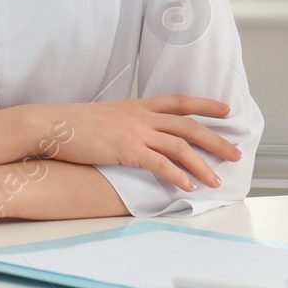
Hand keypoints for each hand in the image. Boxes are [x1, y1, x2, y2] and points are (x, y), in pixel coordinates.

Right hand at [42, 95, 241, 192]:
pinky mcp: (125, 149)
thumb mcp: (106, 116)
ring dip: (202, 164)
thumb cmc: (73, 124)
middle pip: (188, 125)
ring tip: (217, 180)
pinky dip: (177, 175)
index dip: (205, 104)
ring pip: (179, 146)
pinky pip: (158, 164)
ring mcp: (134, 131)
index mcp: (137, 105)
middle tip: (236, 152)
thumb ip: (126, 122)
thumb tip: (137, 135)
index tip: (226, 109)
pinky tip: (188, 186)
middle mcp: (141, 115)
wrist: (51, 124)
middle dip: (216, 139)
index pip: (179, 101)